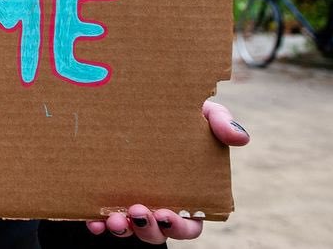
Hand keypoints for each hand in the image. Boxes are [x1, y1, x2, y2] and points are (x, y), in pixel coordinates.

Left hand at [85, 99, 248, 242]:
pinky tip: (92, 220)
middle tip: (138, 212)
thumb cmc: (181, 114)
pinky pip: (101, 218)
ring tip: (115, 219)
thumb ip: (221, 123)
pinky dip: (97, 223)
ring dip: (122, 229)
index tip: (166, 214)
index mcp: (188, 194)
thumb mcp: (204, 114)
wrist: (138, 100)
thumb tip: (240, 138)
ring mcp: (131, 200)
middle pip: (158, 232)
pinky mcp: (106, 194)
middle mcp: (159, 202)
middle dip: (149, 230)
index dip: (179, 226)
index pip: (188, 224)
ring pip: (129, 229)